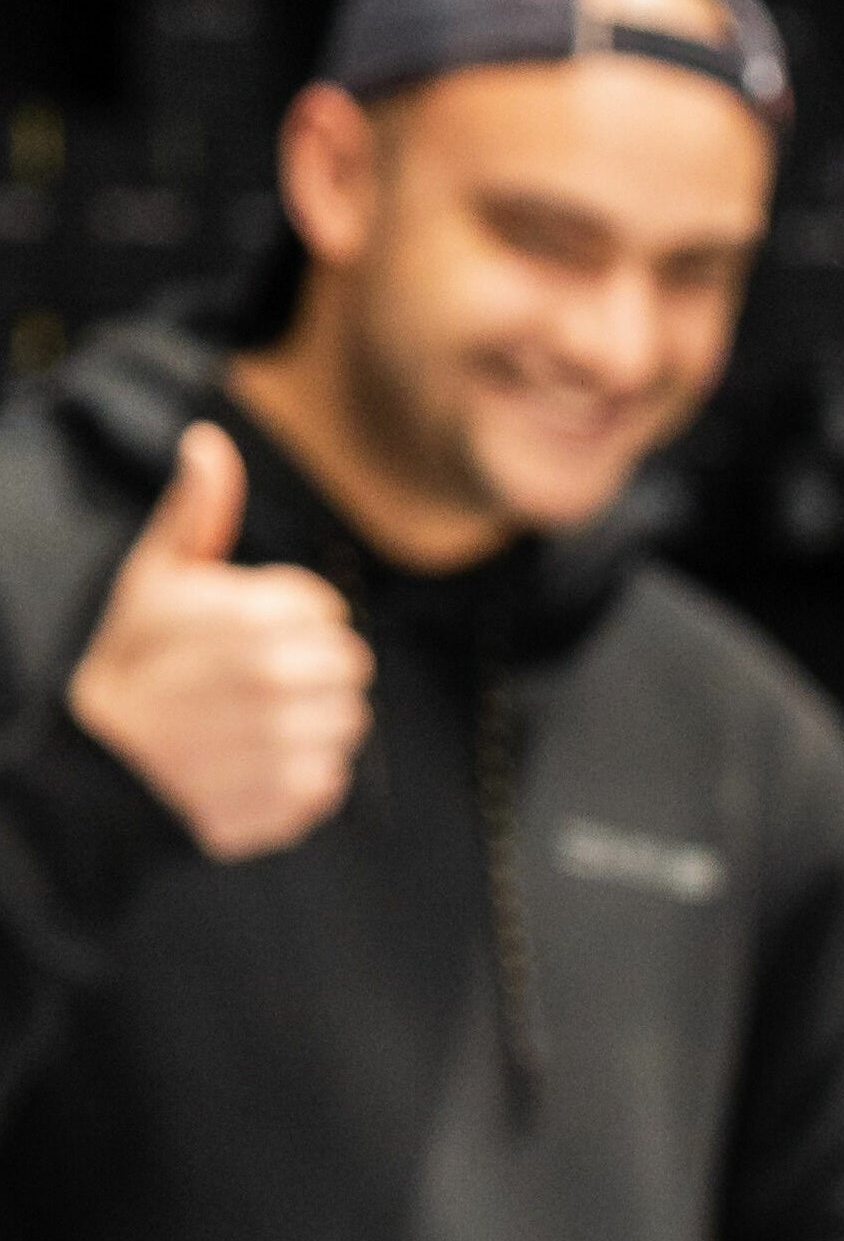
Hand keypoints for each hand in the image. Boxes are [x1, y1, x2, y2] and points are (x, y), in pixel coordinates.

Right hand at [65, 422, 373, 861]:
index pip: (328, 611)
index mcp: (252, 616)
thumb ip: (197, 514)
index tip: (243, 637)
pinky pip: (332, 778)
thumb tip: (208, 443)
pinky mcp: (292, 798)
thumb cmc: (130, 666)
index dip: (290, 622)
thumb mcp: (152, 579)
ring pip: (350, 721)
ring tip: (250, 725)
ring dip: (311, 724)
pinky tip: (251, 766)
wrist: (96, 771)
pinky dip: (301, 777)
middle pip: (350, 665)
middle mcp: (275, 677)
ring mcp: (286, 741)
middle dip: (310, 671)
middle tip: (251, 685)